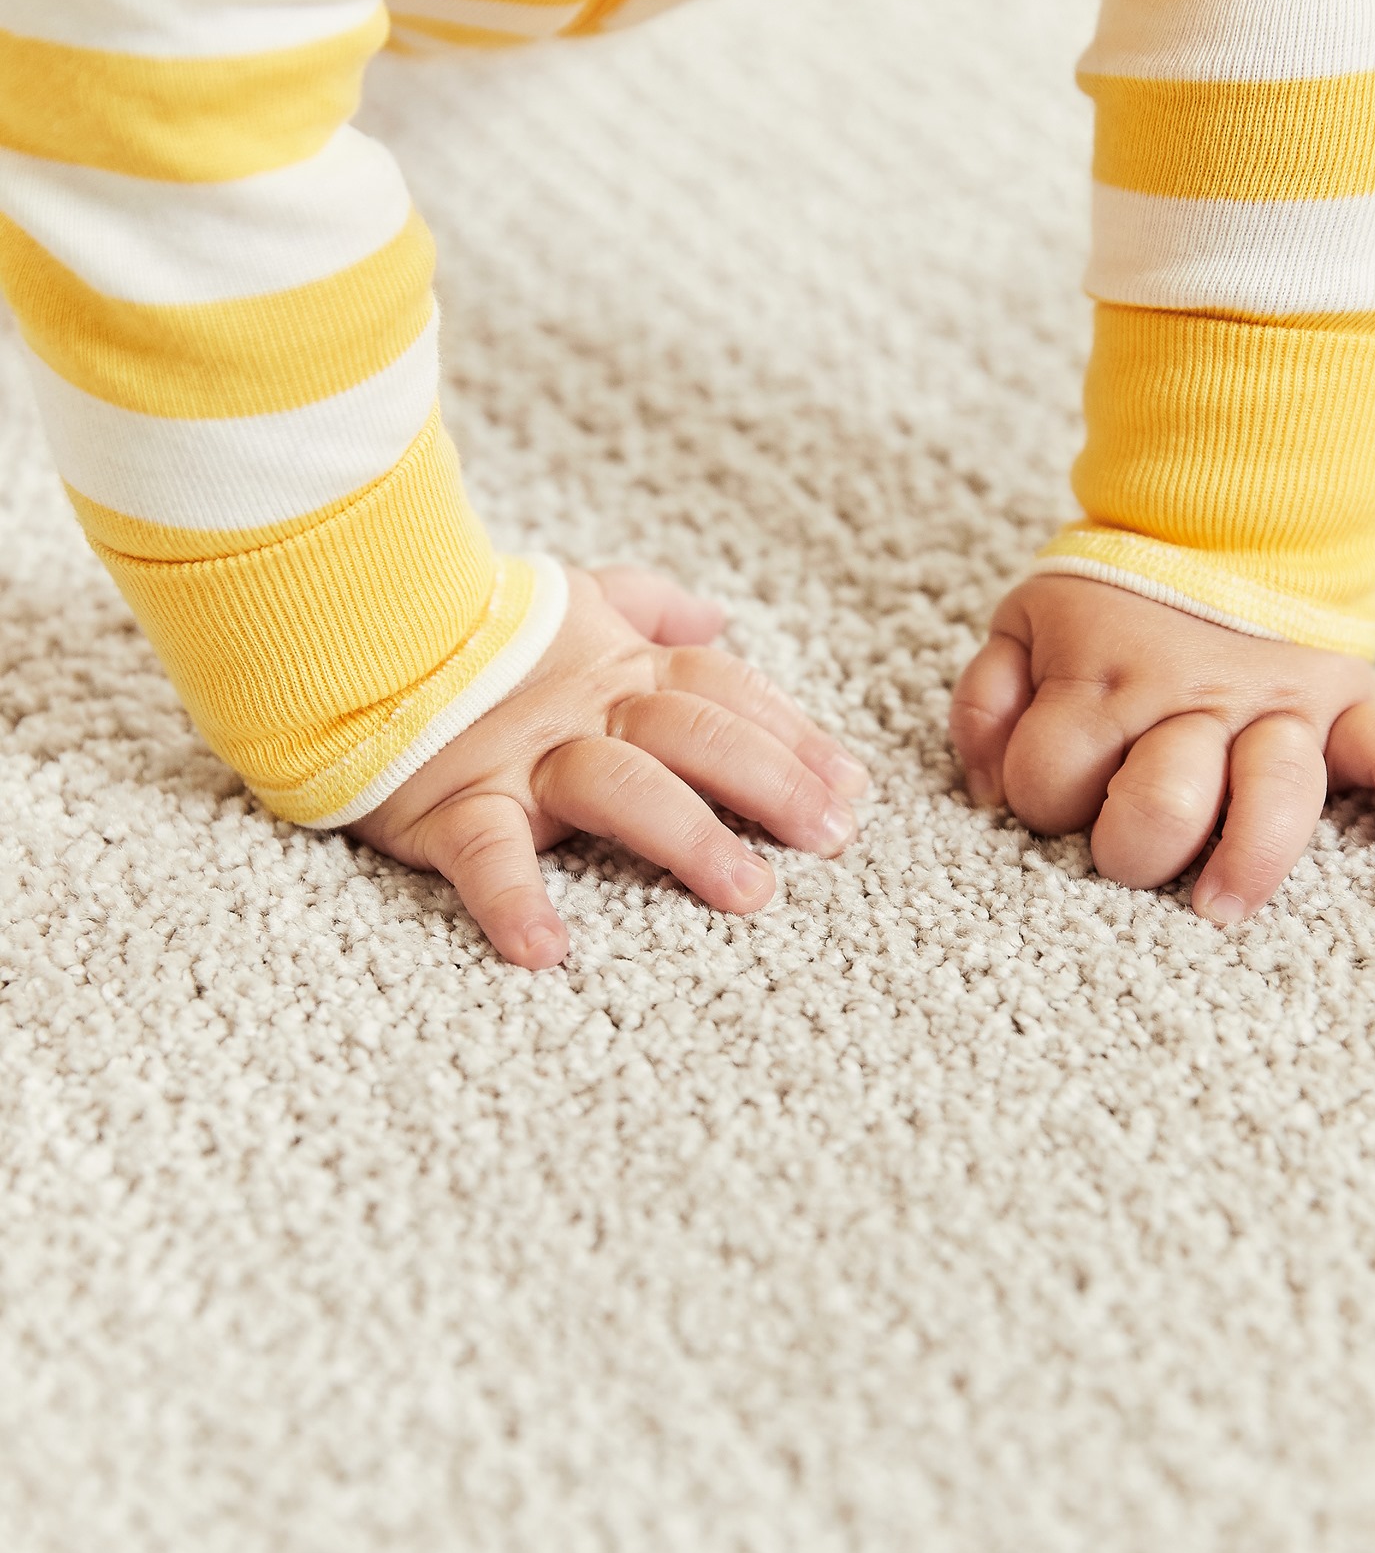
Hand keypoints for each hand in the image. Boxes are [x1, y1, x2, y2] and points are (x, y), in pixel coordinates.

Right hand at [353, 565, 869, 968]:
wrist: (344, 628)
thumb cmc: (470, 630)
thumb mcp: (570, 601)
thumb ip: (646, 608)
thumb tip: (717, 619)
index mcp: (620, 666)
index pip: (726, 694)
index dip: (793, 737)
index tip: (851, 789)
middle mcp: (584, 709)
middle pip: (696, 735)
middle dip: (772, 782)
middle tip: (831, 839)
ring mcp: (520, 757)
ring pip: (619, 786)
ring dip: (688, 837)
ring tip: (749, 895)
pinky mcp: (450, 804)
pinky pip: (485, 854)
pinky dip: (513, 901)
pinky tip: (547, 952)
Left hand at [949, 574, 1374, 922]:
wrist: (1215, 511)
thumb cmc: (1109, 597)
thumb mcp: (1022, 625)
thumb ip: (986, 704)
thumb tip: (988, 793)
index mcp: (1101, 679)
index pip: (1049, 780)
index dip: (1037, 798)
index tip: (1055, 789)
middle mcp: (1191, 699)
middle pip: (1160, 807)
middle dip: (1130, 847)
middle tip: (1131, 851)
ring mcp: (1276, 703)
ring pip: (1273, 798)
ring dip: (1248, 861)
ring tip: (1221, 905)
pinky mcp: (1345, 701)